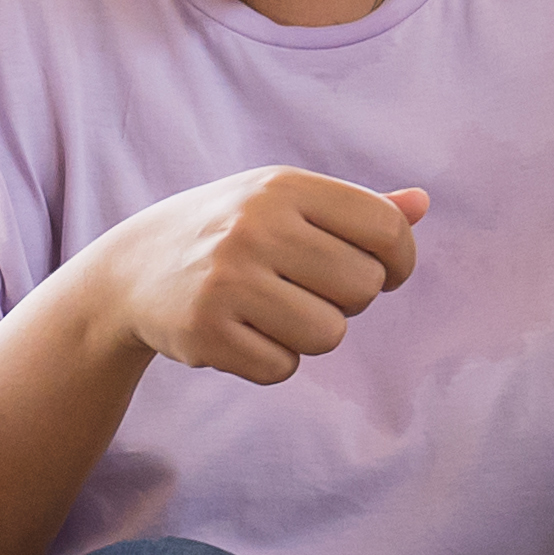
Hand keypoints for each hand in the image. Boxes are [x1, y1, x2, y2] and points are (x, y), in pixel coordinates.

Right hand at [88, 169, 431, 386]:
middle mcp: (254, 226)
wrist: (131, 270)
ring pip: (328, 334)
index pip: (386, 229)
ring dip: (311, 334)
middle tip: (307, 290)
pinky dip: (272, 360)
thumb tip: (422, 204)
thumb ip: (355, 207)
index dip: (401, 262)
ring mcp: (226, 280)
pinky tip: (243, 334)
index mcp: (282, 187)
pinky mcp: (205, 331)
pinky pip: (283, 367)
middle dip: (348, 299)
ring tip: (274, 313)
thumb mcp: (282, 204)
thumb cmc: (229, 233)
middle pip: (364, 287)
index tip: (385, 273)